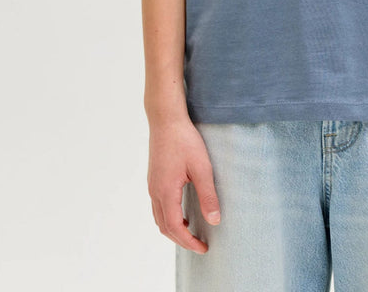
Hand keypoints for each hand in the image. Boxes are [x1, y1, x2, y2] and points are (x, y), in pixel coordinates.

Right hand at [147, 117, 220, 253]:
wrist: (165, 118)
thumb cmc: (184, 140)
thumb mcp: (202, 167)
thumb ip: (208, 195)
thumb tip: (214, 221)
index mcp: (165, 192)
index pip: (175, 227)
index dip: (189, 242)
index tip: (203, 248)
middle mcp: (155, 191)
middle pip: (164, 226)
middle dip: (181, 239)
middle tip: (199, 244)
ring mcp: (152, 184)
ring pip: (159, 217)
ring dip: (173, 229)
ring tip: (191, 232)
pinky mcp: (154, 177)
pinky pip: (158, 206)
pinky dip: (168, 216)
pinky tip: (182, 211)